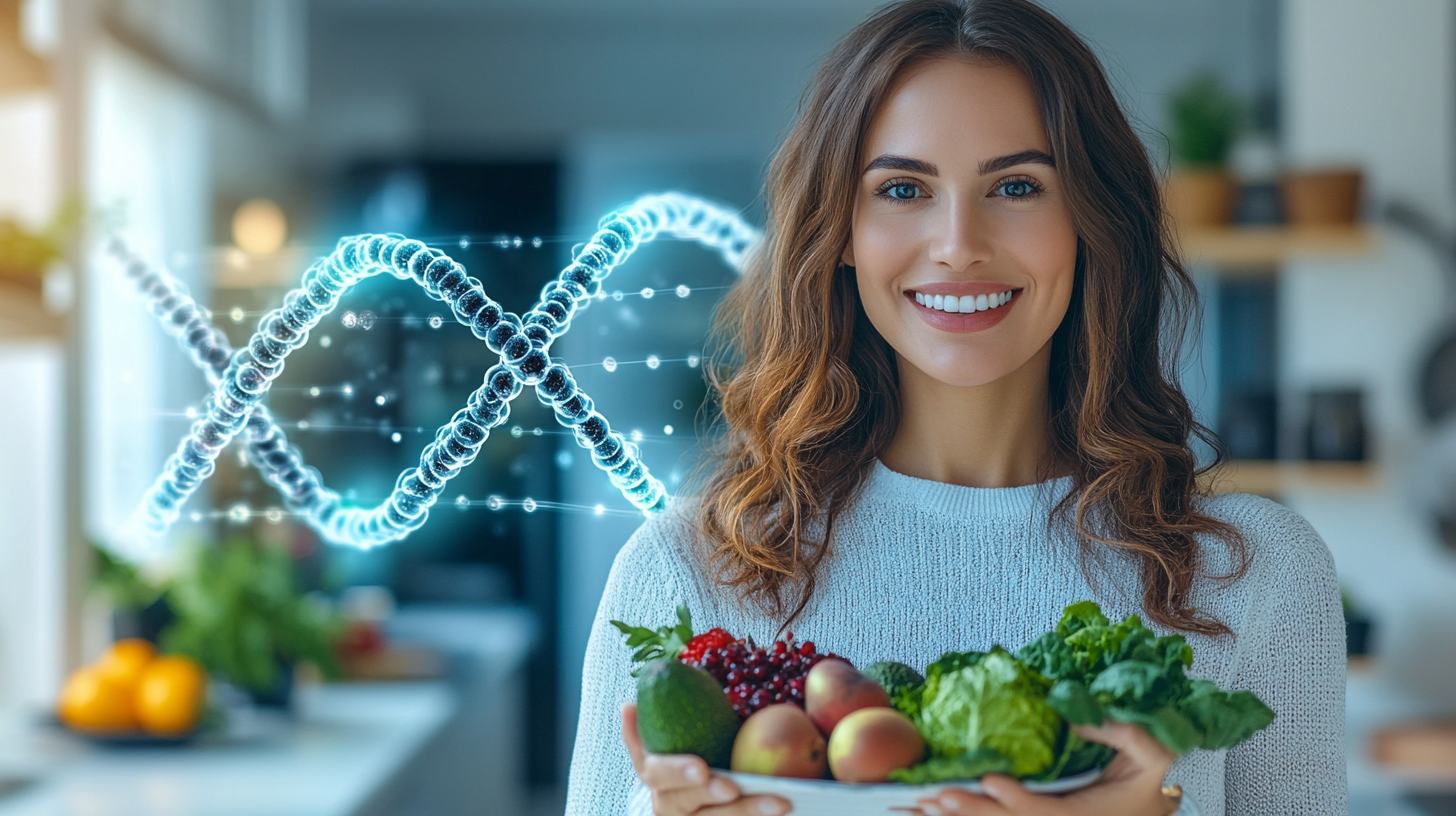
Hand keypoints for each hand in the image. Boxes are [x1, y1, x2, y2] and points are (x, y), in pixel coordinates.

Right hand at [622, 704, 791, 815]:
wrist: (692, 798)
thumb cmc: (682, 757)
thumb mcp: (665, 740)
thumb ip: (647, 725)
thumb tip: (626, 707)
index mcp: (654, 776)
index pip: (657, 773)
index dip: (676, 771)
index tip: (701, 767)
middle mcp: (666, 804)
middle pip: (685, 802)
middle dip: (710, 794)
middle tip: (734, 787)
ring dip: (749, 812)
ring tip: (781, 803)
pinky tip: (782, 810)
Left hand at [915, 722, 1179, 815]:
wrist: (1146, 807)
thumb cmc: (1147, 779)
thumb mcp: (1152, 753)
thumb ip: (1124, 734)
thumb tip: (1080, 718)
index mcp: (1090, 814)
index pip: (1048, 812)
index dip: (1018, 800)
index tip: (990, 781)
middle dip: (976, 813)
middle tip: (938, 797)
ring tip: (926, 806)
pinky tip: (934, 811)